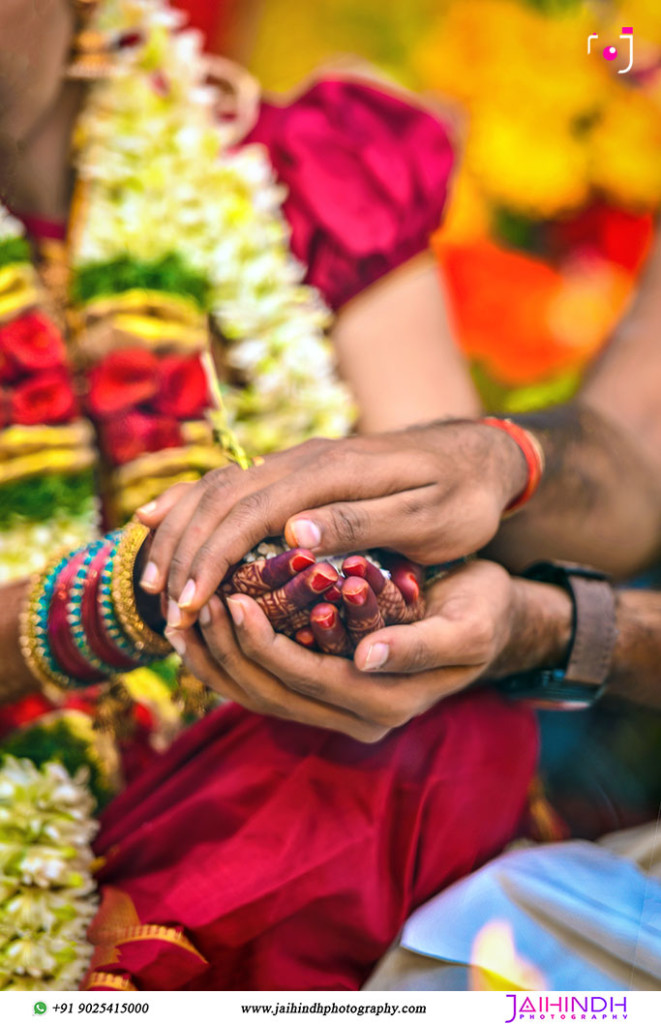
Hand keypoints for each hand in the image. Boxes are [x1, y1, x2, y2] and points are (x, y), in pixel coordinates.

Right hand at [138, 421, 527, 626]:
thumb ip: (361, 523)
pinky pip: (233, 485)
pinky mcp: (300, 473)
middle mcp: (304, 460)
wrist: (479, 457)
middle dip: (186, 553)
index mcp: (332, 472)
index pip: (252, 512)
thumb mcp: (426, 518)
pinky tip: (160, 521)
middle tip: (167, 610)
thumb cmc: (462, 498)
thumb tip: (291, 535)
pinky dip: (192, 506)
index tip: (190, 605)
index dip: (213, 559)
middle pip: (222, 499)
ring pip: (219, 489)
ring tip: (155, 582)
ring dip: (181, 533)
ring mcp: (299, 463)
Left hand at [164, 560, 570, 740]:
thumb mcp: (466, 626)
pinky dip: (228, 661)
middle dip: (229, 650)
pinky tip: (204, 627)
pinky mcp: (323, 695)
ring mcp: (337, 713)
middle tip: (198, 600)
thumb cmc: (480, 612)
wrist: (486, 621)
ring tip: (187, 614)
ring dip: (219, 659)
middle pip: (272, 695)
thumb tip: (365, 658)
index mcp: (389, 705)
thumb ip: (420, 646)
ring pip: (259, 696)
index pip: (308, 680)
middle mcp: (357, 719)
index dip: (265, 644)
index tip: (234, 598)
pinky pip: (264, 686)